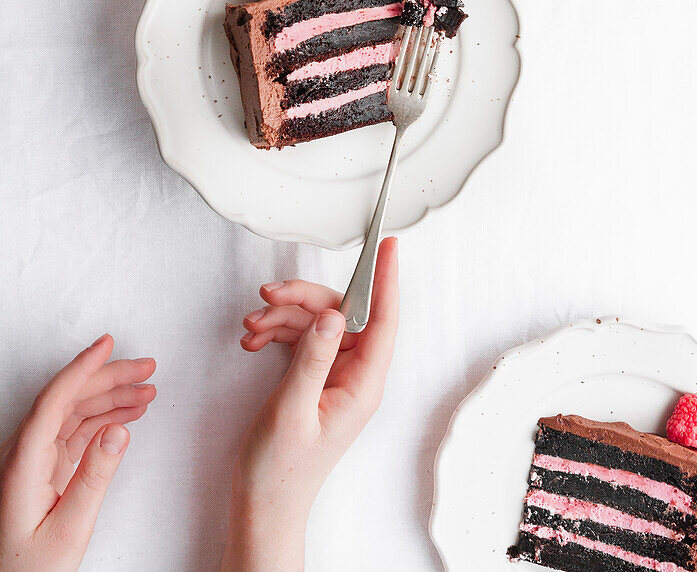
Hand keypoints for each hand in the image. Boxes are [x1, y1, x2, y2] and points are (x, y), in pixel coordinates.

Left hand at [0, 334, 155, 571]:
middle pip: (68, 399)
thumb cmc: (30, 571)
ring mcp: (34, 463)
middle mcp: (25, 456)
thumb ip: (94, 478)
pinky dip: (104, 420)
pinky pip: (76, 432)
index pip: (54, 400)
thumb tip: (118, 431)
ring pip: (74, 413)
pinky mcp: (44, 472)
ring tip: (146, 391)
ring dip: (111, 398)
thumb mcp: (68, 529)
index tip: (106, 345)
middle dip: (108, 377)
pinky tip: (126, 416)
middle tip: (145, 367)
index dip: (82, 368)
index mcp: (23, 463)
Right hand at [221, 238, 398, 571]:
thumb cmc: (280, 471)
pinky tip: (254, 340)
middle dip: (303, 299)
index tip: (388, 248)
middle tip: (270, 295)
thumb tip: (334, 315)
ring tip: (252, 327)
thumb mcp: (292, 410)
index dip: (386, 281)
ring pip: (316, 322)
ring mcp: (334, 376)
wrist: (262, 504)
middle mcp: (354, 376)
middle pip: (340, 314)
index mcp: (363, 385)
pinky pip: (301, 337)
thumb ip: (312, 359)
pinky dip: (277, 332)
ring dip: (282, 316)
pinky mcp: (314, 377)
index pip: (383, 321)